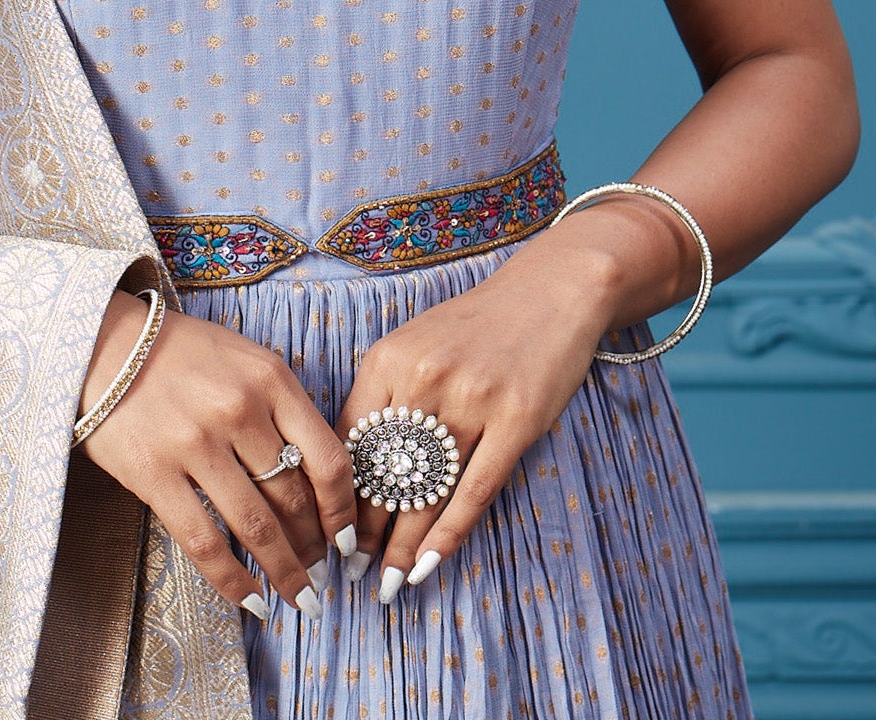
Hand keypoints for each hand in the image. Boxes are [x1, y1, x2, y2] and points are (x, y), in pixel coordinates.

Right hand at [78, 291, 358, 619]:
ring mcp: (195, 443)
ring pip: (256, 527)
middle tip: (320, 571)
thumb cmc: (183, 353)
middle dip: (314, 545)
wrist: (107, 343)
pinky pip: (204, 542)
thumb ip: (282, 408)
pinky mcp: (155, 474)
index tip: (347, 537)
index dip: (342, 509)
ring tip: (299, 596)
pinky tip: (252, 600)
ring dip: (284, 571)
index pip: (327, 458)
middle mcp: (238, 409)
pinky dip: (233, 581)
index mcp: (270, 378)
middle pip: (294, 497)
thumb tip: (316, 480)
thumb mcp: (246, 360)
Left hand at [334, 228, 619, 599]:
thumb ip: (384, 395)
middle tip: (349, 573)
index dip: (335, 494)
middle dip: (364, 530)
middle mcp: (425, 379)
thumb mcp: (414, 344)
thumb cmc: (475, 325)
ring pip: (426, 491)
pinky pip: (475, 491)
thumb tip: (352, 465)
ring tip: (386, 583)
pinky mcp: (516, 421)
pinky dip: (449, 534)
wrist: (548, 292)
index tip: (327, 532)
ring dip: (402, 545)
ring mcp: (473, 401)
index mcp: (389, 359)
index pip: (349, 441)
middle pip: (384, 472)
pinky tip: (429, 564)